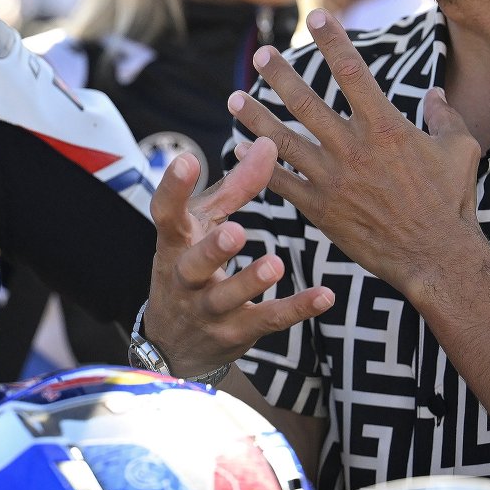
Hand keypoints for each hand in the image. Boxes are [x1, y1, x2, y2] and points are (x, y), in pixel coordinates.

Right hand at [143, 140, 333, 377]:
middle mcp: (184, 279)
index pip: (166, 215)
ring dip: (250, 282)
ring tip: (276, 263)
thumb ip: (235, 188)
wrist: (175, 344)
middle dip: (213, 249)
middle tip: (236, 232)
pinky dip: (296, 309)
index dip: (173, 188)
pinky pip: (267, 320)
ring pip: (227, 298)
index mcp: (174, 244)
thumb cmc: (192, 265)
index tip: (187, 159)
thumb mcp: (204, 226)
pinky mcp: (235, 332)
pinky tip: (324, 296)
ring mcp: (207, 310)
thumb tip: (268, 144)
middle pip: (193, 265)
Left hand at [227, 8, 483, 297]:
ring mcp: (332, 179)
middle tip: (260, 55)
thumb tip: (435, 94)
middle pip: (305, 102)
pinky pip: (279, 182)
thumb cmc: (452, 202)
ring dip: (255, 117)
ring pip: (282, 140)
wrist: (436, 258)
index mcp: (386, 127)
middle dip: (278, 75)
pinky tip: (240, 149)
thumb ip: (445, 117)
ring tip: (234, 98)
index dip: (332, 41)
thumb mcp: (460, 150)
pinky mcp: (319, 209)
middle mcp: (352, 148)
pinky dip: (257, 165)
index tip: (316, 16)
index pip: (353, 71)